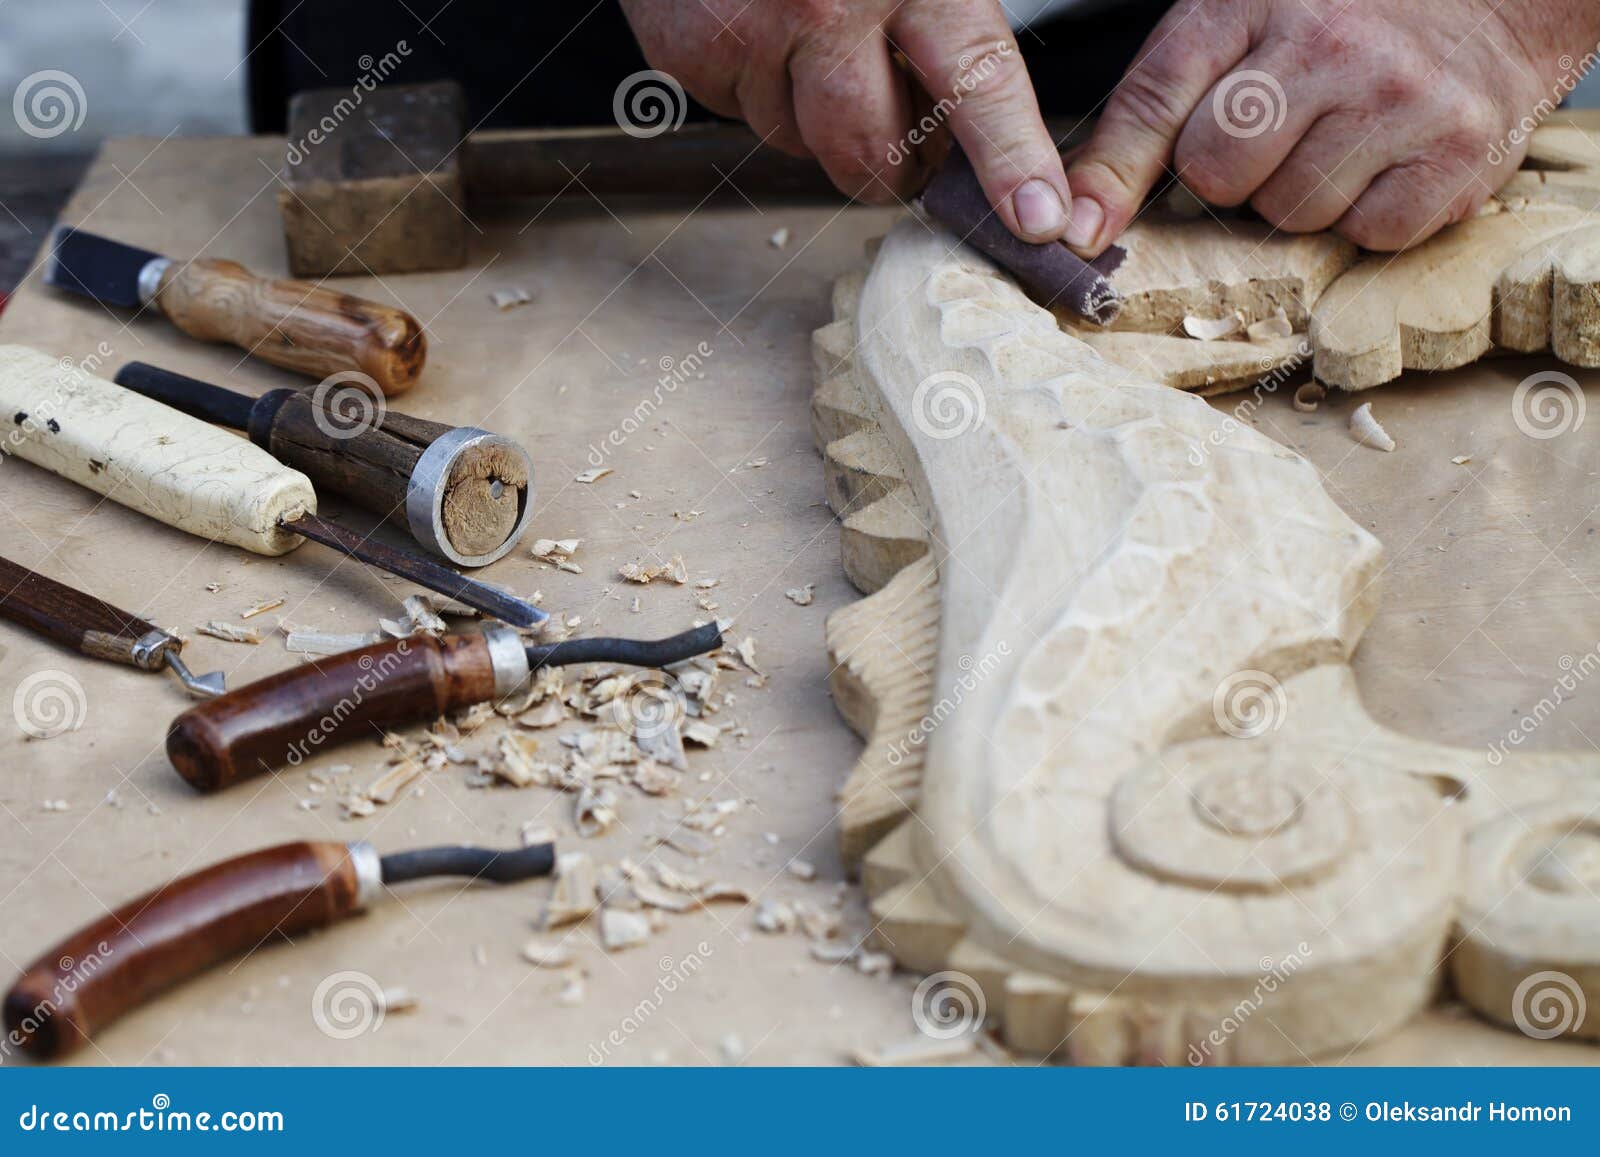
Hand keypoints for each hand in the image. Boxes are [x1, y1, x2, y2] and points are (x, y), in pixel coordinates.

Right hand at [618, 0, 1075, 241]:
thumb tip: (972, 124)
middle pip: (873, 152)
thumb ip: (948, 16)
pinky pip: (741, 115)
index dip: (1010, 159)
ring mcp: (752, 34)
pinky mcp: (691, 53)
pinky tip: (765, 33)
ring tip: (823, 53)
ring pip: (800, 143)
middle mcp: (829, 6)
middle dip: (894, 169)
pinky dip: (759, 91)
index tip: (1036, 218)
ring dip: (819, 123)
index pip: (977, 83)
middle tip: (908, 152)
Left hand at [1064, 0, 1599, 252]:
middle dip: (1232, 176)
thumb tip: (1079, 220)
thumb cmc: (1345, 17)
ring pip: (1290, 212)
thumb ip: (1159, 104)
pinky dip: (1367, 216)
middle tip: (1275, 138)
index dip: (1111, 177)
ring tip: (1338, 140)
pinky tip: (1385, 163)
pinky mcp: (1455, 153)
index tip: (1076, 234)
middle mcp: (1328, 43)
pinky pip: (1366, 234)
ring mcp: (1397, 97)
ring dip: (1301, 196)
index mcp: (1253, 1)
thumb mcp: (1240, 21)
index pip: (1157, 100)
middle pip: (1218, 174)